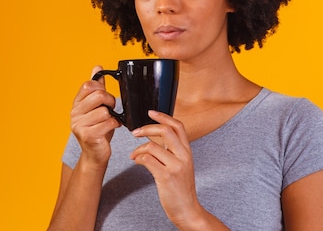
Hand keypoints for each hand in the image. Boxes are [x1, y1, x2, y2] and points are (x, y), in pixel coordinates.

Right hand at [70, 66, 120, 167]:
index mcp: (76, 104)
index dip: (101, 89)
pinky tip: (111, 128)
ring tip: (109, 121)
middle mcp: (74, 113)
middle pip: (98, 96)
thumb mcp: (96, 106)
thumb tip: (97, 67)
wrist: (95, 153)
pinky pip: (108, 123)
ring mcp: (79, 125)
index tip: (105, 97)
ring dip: (112, 116)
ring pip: (105, 111)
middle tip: (111, 109)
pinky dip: (114, 125)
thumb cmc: (97, 128)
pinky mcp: (88, 136)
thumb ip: (96, 87)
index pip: (88, 85)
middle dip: (110, 101)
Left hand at [130, 111, 203, 227]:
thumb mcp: (182, 164)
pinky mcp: (166, 176)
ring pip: (152, 145)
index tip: (150, 112)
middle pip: (165, 130)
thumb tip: (156, 135)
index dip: (163, 116)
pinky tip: (137, 161)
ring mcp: (175, 166)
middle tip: (136, 132)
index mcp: (187, 151)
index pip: (178, 126)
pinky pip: (147, 159)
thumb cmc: (181, 188)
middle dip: (147, 128)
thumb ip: (173, 150)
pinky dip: (138, 158)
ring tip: (134, 154)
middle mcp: (183, 156)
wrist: (187, 209)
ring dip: (138, 148)